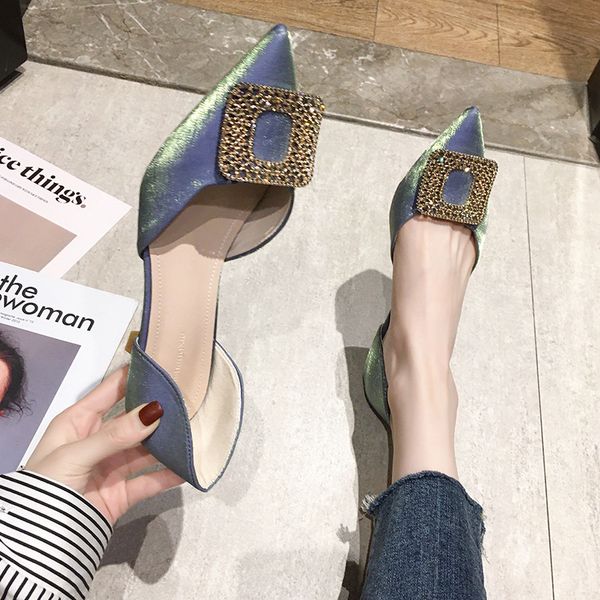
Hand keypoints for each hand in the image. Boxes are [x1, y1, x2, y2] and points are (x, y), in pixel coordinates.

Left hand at [25, 366, 182, 524]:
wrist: (37, 542)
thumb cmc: (45, 487)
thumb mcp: (75, 455)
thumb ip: (116, 434)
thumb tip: (154, 410)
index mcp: (78, 422)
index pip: (110, 390)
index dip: (134, 376)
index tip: (163, 364)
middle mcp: (98, 440)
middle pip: (133, 419)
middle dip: (157, 409)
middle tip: (188, 396)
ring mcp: (111, 466)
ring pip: (145, 449)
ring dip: (166, 442)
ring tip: (193, 429)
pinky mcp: (122, 493)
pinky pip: (150, 480)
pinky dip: (168, 475)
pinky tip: (188, 466)